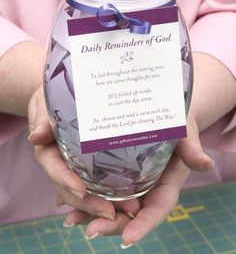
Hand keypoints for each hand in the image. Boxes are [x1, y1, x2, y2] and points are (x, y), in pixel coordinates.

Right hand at [28, 86, 140, 221]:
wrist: (63, 96)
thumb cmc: (53, 97)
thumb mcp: (46, 103)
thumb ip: (42, 119)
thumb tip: (36, 137)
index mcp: (48, 151)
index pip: (55, 168)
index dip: (66, 180)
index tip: (82, 191)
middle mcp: (62, 164)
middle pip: (71, 188)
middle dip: (89, 204)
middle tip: (111, 214)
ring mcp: (75, 168)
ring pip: (86, 192)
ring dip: (103, 204)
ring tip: (129, 211)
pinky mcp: (89, 166)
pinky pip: (97, 184)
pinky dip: (110, 194)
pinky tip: (131, 202)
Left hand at [66, 114, 213, 246]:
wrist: (163, 113)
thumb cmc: (177, 123)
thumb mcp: (185, 134)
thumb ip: (192, 150)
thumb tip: (207, 164)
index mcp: (166, 184)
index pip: (157, 210)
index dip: (144, 225)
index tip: (128, 239)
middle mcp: (146, 188)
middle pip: (130, 214)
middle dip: (111, 225)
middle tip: (90, 230)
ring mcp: (131, 183)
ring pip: (112, 205)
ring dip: (92, 213)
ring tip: (70, 218)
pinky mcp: (117, 173)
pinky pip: (101, 189)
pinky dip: (84, 197)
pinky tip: (64, 201)